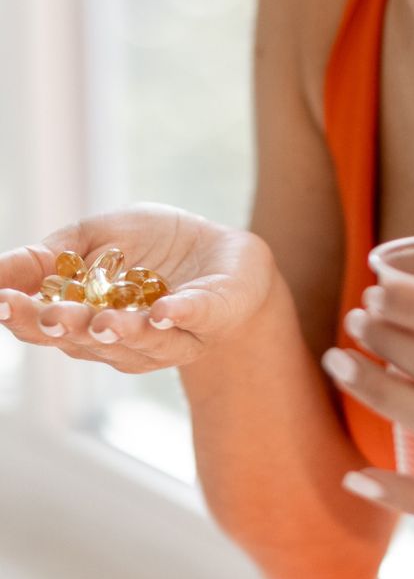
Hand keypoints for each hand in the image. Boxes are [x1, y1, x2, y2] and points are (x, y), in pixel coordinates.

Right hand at [0, 202, 274, 371]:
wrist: (225, 251)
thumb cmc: (154, 246)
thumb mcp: (96, 237)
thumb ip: (51, 255)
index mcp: (89, 322)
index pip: (48, 327)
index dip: (24, 318)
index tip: (1, 303)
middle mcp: (125, 342)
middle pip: (90, 341)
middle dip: (69, 327)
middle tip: (50, 315)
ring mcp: (171, 336)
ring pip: (142, 340)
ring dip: (121, 330)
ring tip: (103, 321)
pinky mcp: (213, 317)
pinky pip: (195, 319)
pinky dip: (179, 315)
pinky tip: (164, 310)